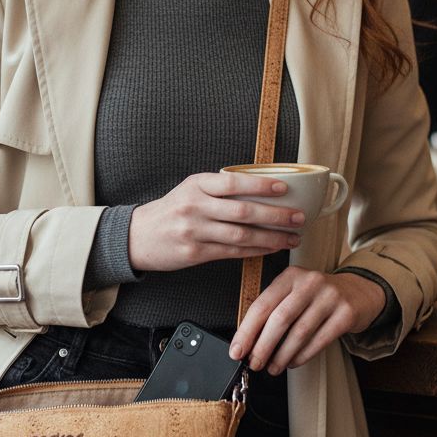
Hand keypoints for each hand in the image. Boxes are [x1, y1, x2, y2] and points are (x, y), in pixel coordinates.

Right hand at [128, 171, 304, 272]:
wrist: (138, 236)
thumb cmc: (171, 210)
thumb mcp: (190, 190)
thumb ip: (219, 189)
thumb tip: (261, 190)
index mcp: (196, 185)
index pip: (233, 183)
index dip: (260, 185)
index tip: (284, 188)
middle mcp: (195, 206)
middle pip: (242, 211)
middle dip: (275, 215)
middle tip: (298, 217)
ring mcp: (194, 231)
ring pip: (241, 235)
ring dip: (271, 237)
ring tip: (291, 237)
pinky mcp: (195, 253)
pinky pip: (232, 252)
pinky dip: (255, 250)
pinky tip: (271, 248)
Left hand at [229, 267, 386, 375]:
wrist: (359, 291)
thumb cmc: (318, 296)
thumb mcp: (295, 292)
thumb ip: (273, 309)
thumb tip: (248, 340)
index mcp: (290, 276)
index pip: (262, 305)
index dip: (247, 331)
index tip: (237, 350)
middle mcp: (309, 282)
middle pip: (279, 319)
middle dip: (262, 346)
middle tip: (254, 363)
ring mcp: (330, 297)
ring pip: (299, 333)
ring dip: (282, 355)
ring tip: (273, 367)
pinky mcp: (346, 314)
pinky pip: (319, 340)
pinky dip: (302, 356)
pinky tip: (293, 362)